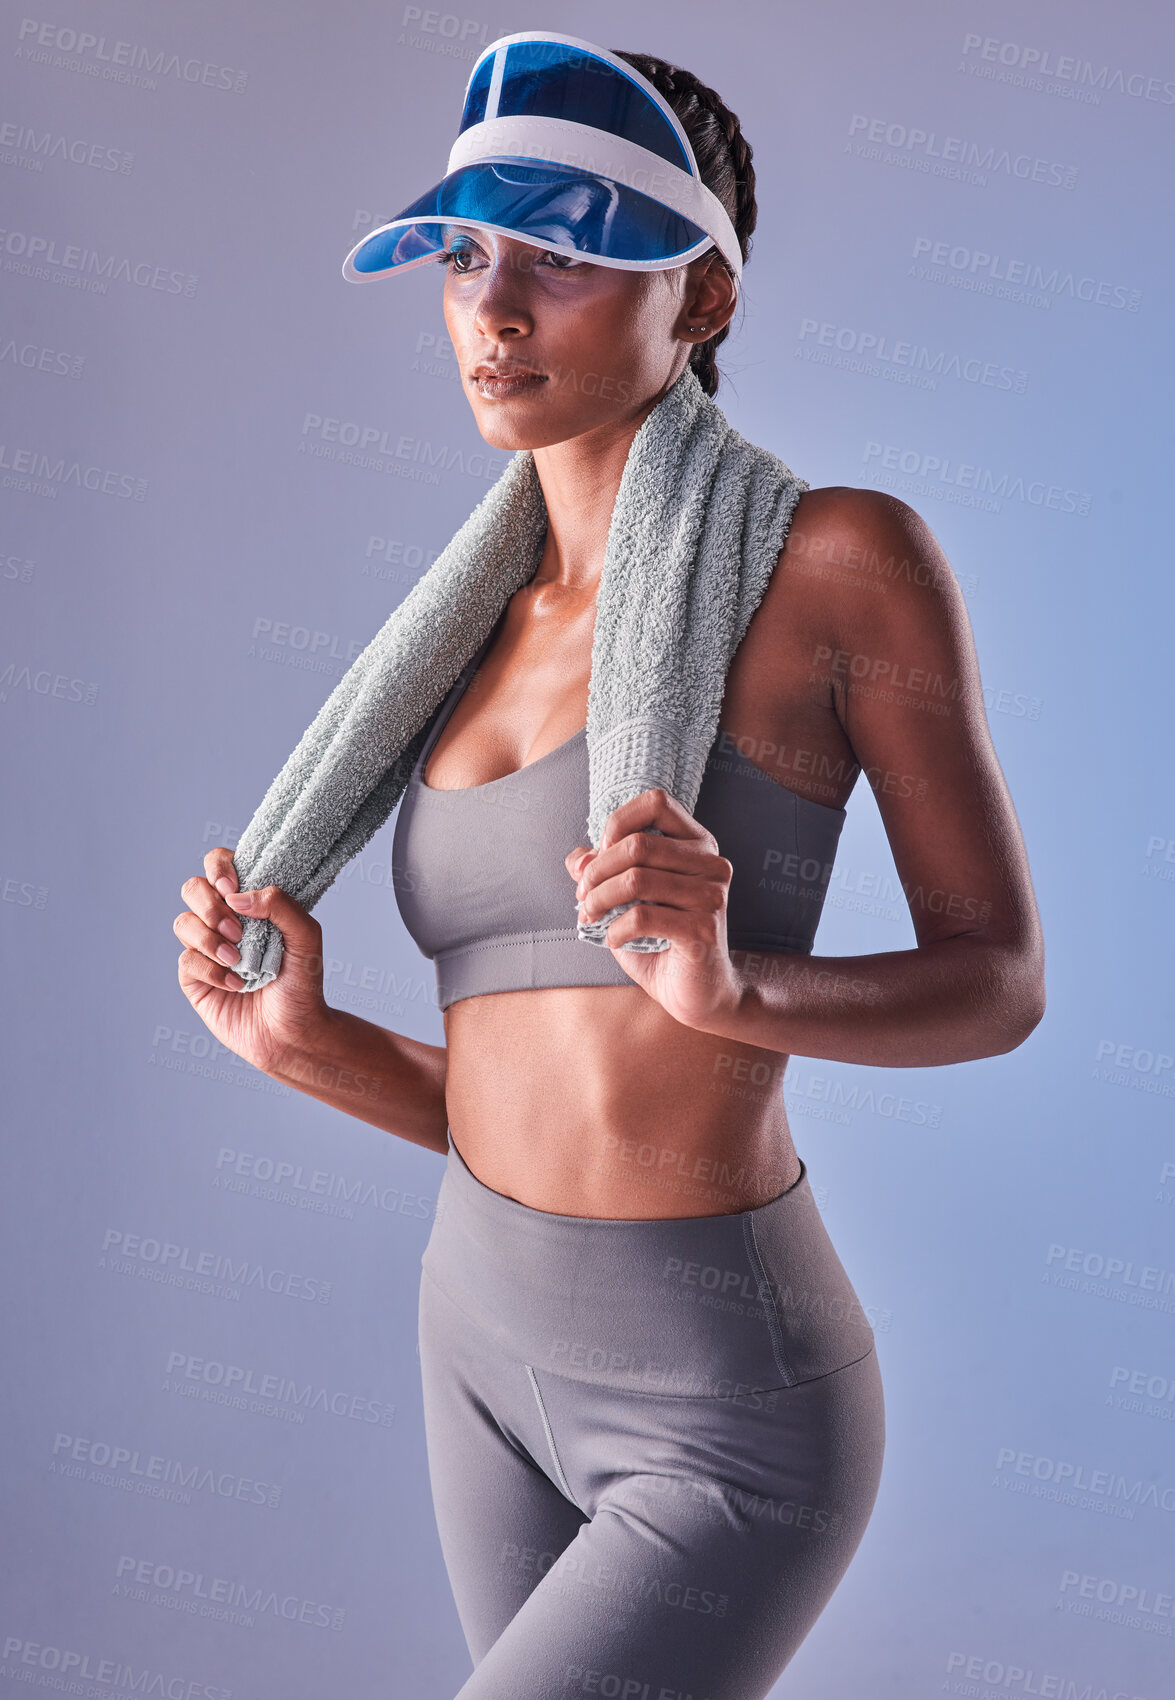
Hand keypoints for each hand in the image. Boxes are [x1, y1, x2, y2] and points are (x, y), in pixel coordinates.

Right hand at [173, 847, 331, 1073]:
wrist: (293, 1033)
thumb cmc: (303, 983)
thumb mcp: (307, 937)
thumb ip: (280, 905)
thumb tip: (236, 896)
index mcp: (249, 902)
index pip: (220, 864)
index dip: (218, 867)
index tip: (231, 887)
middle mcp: (223, 920)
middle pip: (193, 888)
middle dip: (210, 906)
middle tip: (237, 932)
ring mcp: (206, 948)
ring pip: (183, 922)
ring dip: (209, 939)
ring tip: (238, 961)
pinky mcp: (194, 977)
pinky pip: (186, 959)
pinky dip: (211, 971)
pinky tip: (237, 985)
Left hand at [564, 788, 746, 1031]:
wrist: (698, 993)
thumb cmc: (662, 941)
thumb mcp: (627, 901)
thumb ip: (604, 872)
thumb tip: (578, 858)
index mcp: (698, 844)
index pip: (657, 802)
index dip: (619, 822)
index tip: (601, 853)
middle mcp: (712, 863)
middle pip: (638, 844)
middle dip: (598, 871)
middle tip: (583, 895)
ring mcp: (712, 895)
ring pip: (636, 880)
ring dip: (600, 899)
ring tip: (590, 916)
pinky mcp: (703, 928)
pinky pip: (642, 917)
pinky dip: (615, 929)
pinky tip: (612, 939)